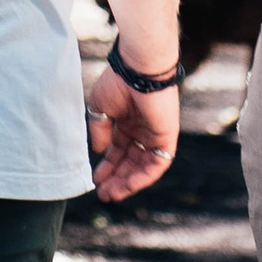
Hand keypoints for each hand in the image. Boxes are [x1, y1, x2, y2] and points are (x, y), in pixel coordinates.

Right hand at [85, 62, 177, 203]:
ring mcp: (155, 134)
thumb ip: (100, 131)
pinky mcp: (166, 137)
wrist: (138, 68)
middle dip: (116, 179)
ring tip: (112, 194)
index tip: (95, 180)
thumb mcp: (100, 108)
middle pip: (130, 162)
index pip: (118, 150)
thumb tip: (100, 152)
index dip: (107, 167)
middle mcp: (142, 130)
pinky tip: (128, 185)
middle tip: (103, 193)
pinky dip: (143, 177)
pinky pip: (157, 164)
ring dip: (128, 182)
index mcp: (127, 122)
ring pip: (143, 166)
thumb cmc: (118, 82)